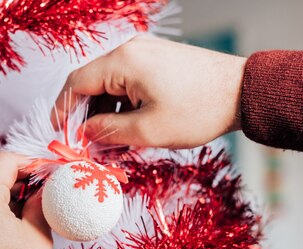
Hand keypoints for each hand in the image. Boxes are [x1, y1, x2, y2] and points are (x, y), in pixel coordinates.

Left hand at [0, 152, 54, 248]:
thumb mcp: (38, 235)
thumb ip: (39, 204)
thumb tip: (42, 191)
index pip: (5, 162)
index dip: (31, 163)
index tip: (49, 174)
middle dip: (18, 183)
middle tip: (43, 195)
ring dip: (3, 201)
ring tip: (29, 218)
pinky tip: (10, 235)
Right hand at [53, 36, 246, 148]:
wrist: (243, 92)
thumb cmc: (199, 111)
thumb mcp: (148, 130)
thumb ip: (108, 133)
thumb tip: (83, 136)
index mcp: (123, 61)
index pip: (76, 83)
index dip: (62, 111)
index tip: (59, 135)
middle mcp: (130, 49)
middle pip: (90, 83)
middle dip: (84, 116)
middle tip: (84, 145)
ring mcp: (145, 52)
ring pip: (109, 84)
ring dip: (104, 113)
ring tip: (108, 143)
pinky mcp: (157, 60)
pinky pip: (126, 82)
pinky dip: (120, 105)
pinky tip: (126, 128)